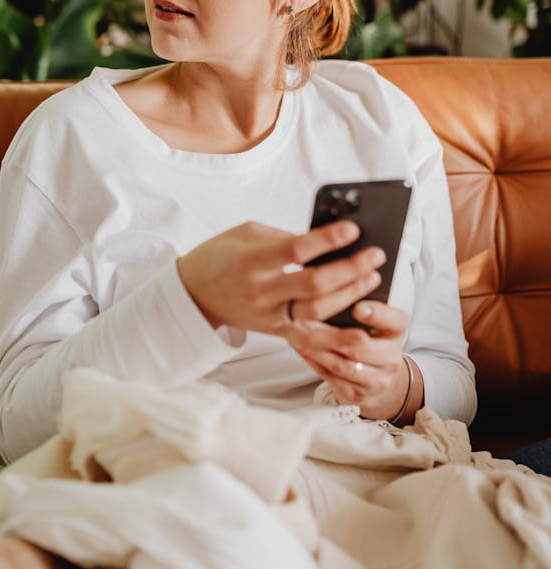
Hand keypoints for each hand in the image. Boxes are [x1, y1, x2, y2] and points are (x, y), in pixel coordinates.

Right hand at [177, 219, 384, 333]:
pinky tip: (360, 331)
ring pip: (317, 314)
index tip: (353, 229)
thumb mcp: (246, 232)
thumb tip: (326, 239)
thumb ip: (285, 236)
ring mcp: (268, 315)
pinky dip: (336, 337)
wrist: (193, 293)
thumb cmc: (220, 255)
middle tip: (375, 255)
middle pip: (314, 285)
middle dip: (350, 269)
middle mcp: (261, 291)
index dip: (327, 240)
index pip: (296, 251)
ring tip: (372, 279)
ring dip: (349, 297)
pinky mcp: (274, 331)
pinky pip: (309, 338)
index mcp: (251, 261)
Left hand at [288, 299, 421, 420]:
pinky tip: (299, 347)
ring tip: (295, 333)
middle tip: (303, 319)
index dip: (376, 314)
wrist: (378, 376)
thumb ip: (358, 305)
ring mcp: (377, 380)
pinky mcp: (358, 395)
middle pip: (359, 345)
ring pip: (341, 364)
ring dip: (314, 348)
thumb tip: (329, 290)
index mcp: (396, 330)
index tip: (357, 307)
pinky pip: (331, 377)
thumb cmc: (369, 337)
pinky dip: (312, 360)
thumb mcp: (373, 318)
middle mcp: (392, 357)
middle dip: (327, 333)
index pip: (394, 320)